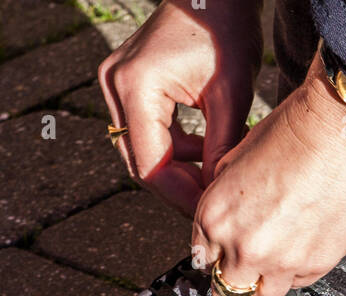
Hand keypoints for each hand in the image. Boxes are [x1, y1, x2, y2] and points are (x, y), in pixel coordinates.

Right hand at [99, 0, 262, 213]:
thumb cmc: (227, 31)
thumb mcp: (231, 97)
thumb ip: (220, 151)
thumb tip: (215, 199)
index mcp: (136, 86)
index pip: (151, 166)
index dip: (180, 196)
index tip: (209, 213)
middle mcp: (115, 85)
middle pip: (140, 163)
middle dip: (178, 188)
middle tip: (213, 203)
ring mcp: (114, 84)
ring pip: (142, 152)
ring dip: (177, 170)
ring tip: (214, 178)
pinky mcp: (124, 84)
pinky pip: (145, 133)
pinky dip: (174, 150)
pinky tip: (204, 154)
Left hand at [193, 54, 345, 295]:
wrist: (344, 129)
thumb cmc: (295, 132)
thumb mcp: (237, 157)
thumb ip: (225, 199)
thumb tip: (226, 222)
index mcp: (216, 218)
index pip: (203, 260)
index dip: (216, 255)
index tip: (226, 253)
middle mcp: (244, 247)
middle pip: (228, 292)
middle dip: (235, 279)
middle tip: (249, 264)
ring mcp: (282, 262)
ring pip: (264, 295)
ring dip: (268, 279)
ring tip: (280, 251)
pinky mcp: (316, 265)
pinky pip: (300, 282)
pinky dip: (299, 269)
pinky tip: (306, 239)